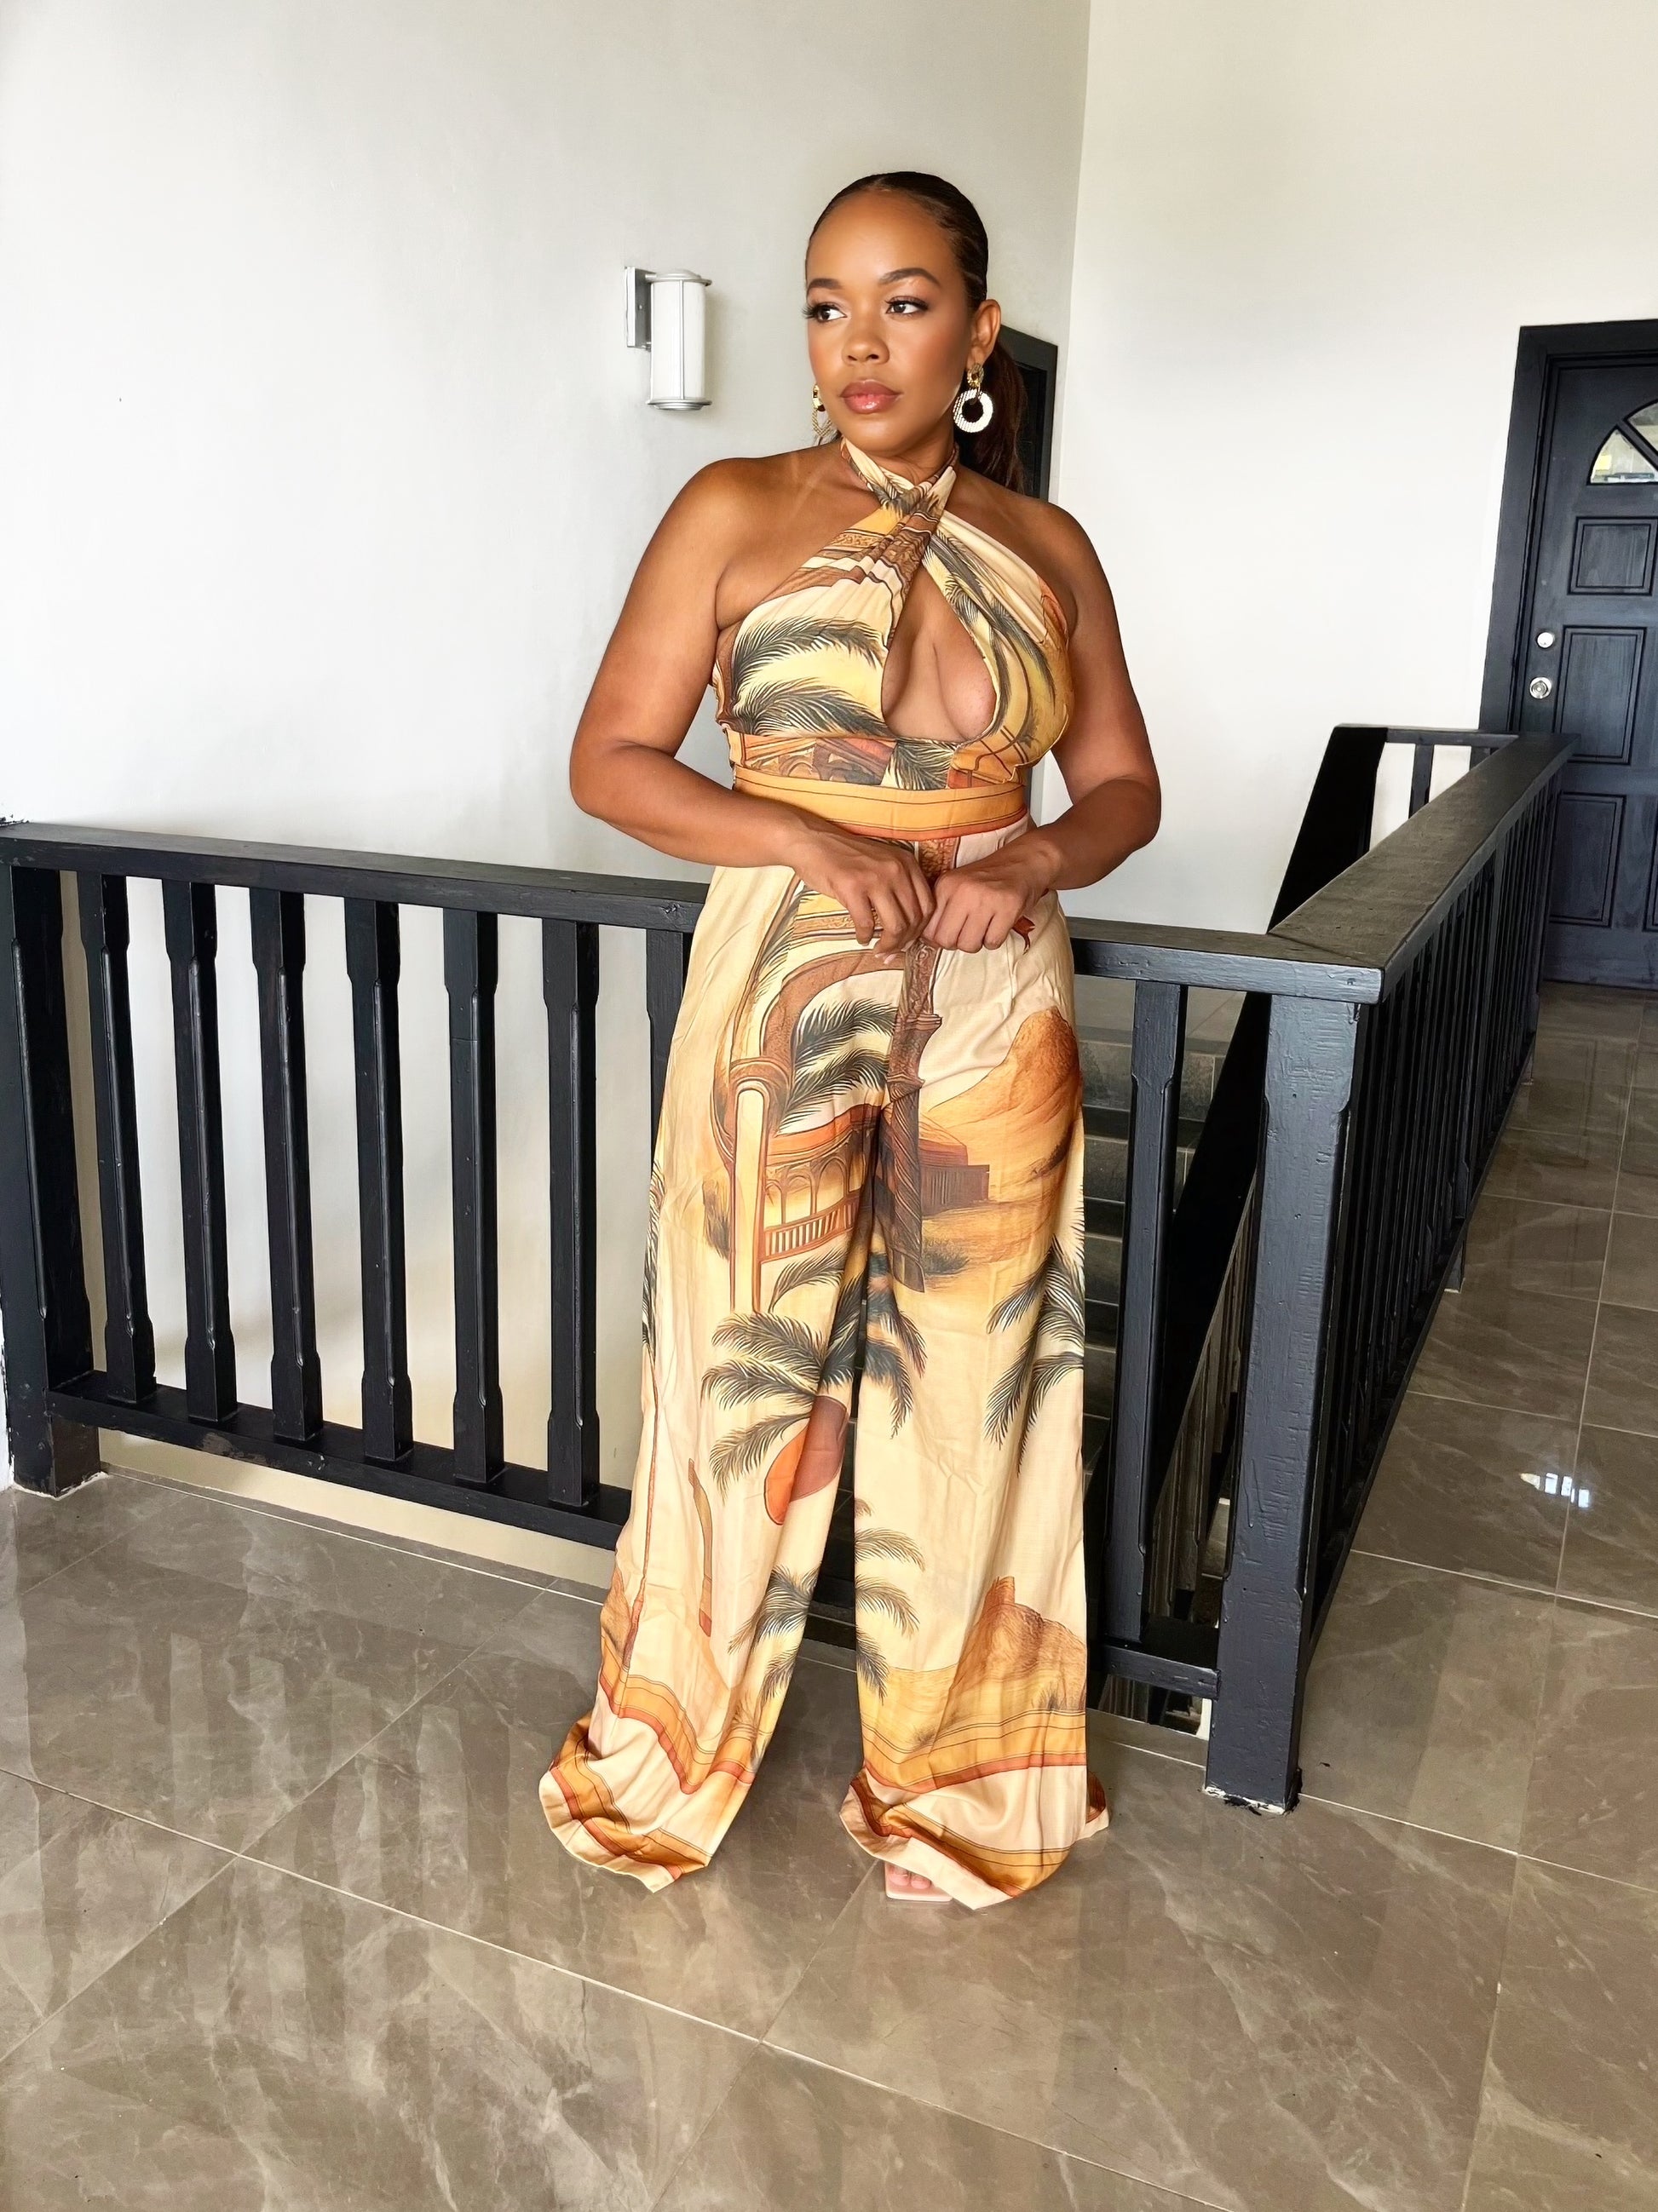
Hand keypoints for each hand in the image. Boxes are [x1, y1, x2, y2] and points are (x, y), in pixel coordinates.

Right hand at [785, 819, 935, 957]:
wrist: (813, 843)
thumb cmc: (847, 857)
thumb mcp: (883, 863)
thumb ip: (900, 886)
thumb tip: (909, 928)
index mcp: (908, 863)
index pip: (928, 906)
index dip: (920, 930)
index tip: (907, 941)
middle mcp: (896, 869)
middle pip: (914, 919)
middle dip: (903, 943)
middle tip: (890, 952)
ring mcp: (875, 877)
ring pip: (895, 926)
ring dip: (887, 945)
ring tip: (877, 949)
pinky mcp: (852, 887)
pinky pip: (866, 923)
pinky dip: (864, 936)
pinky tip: (860, 938)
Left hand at [922, 833, 1059, 952]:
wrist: (1023, 862)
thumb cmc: (987, 880)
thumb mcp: (958, 886)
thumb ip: (942, 910)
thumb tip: (930, 942)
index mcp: (946, 885)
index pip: (929, 930)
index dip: (940, 938)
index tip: (953, 932)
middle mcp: (963, 890)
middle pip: (946, 941)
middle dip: (957, 943)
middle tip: (969, 932)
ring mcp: (986, 899)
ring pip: (969, 945)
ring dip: (978, 942)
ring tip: (985, 926)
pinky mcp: (1008, 908)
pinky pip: (992, 943)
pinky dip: (995, 940)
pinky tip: (999, 924)